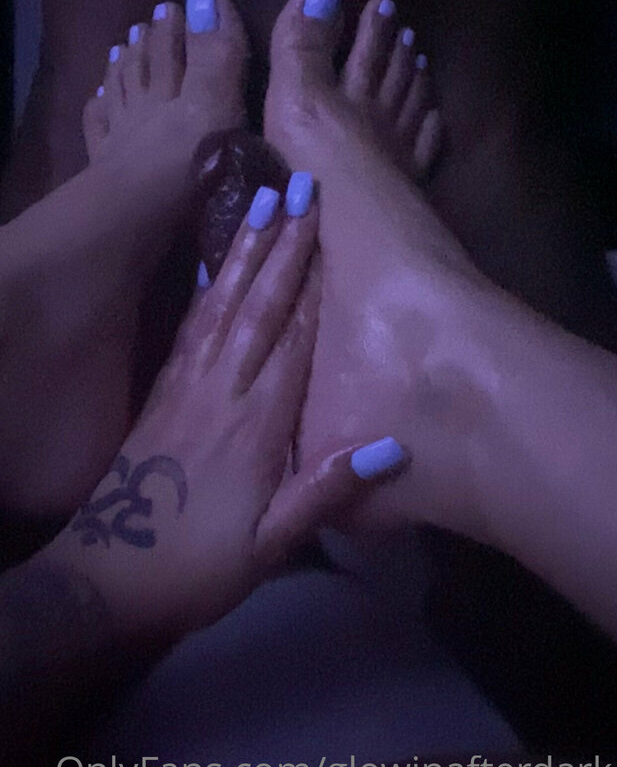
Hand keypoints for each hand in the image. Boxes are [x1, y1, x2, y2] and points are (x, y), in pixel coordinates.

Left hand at [47, 187, 323, 640]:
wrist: (108, 580)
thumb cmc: (200, 567)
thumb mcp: (270, 547)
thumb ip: (324, 492)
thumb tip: (393, 443)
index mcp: (254, 426)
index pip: (293, 341)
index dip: (316, 283)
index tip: (336, 231)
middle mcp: (220, 392)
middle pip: (257, 307)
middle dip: (283, 246)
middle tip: (301, 186)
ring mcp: (184, 386)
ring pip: (220, 305)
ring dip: (242, 251)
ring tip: (261, 201)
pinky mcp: (161, 391)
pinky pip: (187, 328)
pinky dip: (202, 287)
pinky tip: (209, 260)